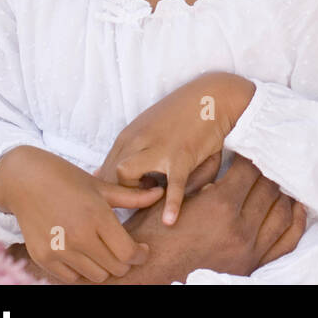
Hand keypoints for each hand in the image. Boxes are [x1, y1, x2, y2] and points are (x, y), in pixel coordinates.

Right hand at [0, 145, 163, 282]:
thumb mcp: (102, 186)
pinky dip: (81, 271)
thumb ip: (133, 197)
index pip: (128, 253)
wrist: (25, 180)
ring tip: (104, 251)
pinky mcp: (43, 257)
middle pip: (115, 268)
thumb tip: (160, 193)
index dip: (141, 255)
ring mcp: (59, 249)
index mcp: (97, 216)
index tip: (142, 250)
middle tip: (125, 250)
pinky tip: (84, 255)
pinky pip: (71, 279)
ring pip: (96, 276)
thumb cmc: (68, 179)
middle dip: (125, 262)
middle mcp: (78, 236)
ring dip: (104, 268)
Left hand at [99, 72, 255, 225]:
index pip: (104, 169)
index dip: (110, 189)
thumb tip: (115, 173)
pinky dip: (170, 204)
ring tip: (152, 198)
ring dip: (134, 192)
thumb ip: (135, 150)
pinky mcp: (182, 155)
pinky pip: (172, 184)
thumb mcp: (152, 128)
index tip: (125, 199)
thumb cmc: (184, 115)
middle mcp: (137, 140)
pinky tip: (170, 220)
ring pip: (125, 173)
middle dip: (117, 194)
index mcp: (129, 136)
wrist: (214, 96)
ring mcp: (158, 147)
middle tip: (137, 202)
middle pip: (108, 173)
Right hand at [111, 155, 307, 282]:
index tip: (251, 149)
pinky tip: (296, 208)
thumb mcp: (174, 198)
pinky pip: (286, 242)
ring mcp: (249, 250)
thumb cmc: (155, 234)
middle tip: (266, 162)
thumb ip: (202, 174)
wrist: (148, 273)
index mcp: (220, 206)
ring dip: (283, 194)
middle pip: (268, 189)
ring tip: (280, 182)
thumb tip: (221, 153)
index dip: (251, 157)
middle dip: (267, 172)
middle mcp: (240, 228)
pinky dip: (296, 223)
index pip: (250, 171)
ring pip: (282, 213)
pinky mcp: (252, 265)